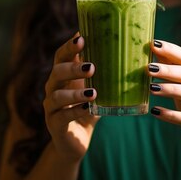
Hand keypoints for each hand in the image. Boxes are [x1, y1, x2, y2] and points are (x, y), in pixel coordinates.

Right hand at [43, 33, 99, 162]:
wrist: (75, 141)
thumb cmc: (87, 108)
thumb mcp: (97, 89)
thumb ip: (105, 72)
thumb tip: (129, 49)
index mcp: (62, 75)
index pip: (61, 56)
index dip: (69, 47)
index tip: (81, 38)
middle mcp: (53, 88)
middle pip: (56, 72)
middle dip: (73, 68)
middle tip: (91, 66)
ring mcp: (51, 107)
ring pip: (57, 96)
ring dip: (75, 93)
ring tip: (93, 92)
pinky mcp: (54, 125)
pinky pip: (62, 117)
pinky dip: (75, 111)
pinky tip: (88, 109)